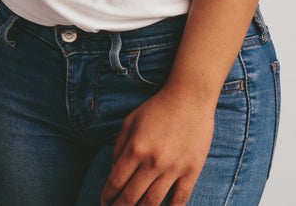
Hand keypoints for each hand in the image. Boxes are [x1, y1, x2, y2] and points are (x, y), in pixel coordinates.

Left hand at [100, 86, 214, 205]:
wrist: (190, 99)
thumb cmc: (157, 108)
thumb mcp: (129, 122)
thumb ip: (119, 147)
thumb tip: (113, 170)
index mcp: (135, 149)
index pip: (116, 181)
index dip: (107, 196)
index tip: (104, 202)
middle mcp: (152, 162)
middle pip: (132, 196)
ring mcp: (173, 168)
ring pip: (154, 202)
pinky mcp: (192, 171)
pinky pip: (181, 198)